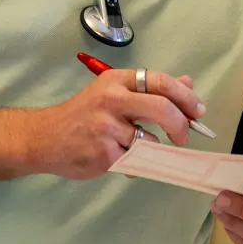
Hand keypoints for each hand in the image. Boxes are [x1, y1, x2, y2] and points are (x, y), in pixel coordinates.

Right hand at [25, 71, 203, 179]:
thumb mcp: (115, 92)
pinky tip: (119, 156)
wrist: (44, 138)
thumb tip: (188, 83)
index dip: (186, 97)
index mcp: (118, 81)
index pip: (161, 82)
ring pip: (150, 140)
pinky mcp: (105, 153)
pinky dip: (135, 162)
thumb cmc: (83, 115)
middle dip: (181, 124)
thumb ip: (151, 89)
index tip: (198, 111)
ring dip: (152, 148)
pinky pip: (135, 161)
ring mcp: (108, 128)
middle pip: (162, 108)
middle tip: (185, 136)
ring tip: (134, 146)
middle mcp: (113, 100)